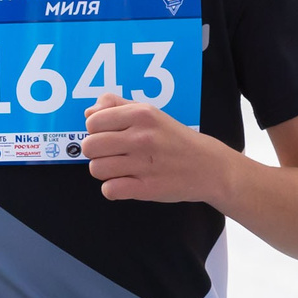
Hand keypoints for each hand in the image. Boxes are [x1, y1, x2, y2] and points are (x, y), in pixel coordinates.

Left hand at [81, 97, 232, 203]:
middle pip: (90, 146)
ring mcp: (144, 164)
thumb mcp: (151, 113)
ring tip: (120, 169)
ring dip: (104, 171)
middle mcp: (142, 137)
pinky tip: (126, 183)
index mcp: (141, 115)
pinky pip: (109, 190)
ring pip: (96, 169)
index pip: (92, 121)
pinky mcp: (147, 188)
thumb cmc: (175, 139)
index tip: (108, 135)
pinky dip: (113, 189)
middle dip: (96, 152)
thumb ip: (118, 106)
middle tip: (112, 154)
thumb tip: (89, 112)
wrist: (208, 167)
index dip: (96, 130)